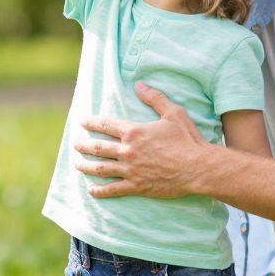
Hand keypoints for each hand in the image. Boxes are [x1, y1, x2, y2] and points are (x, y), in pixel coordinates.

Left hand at [74, 82, 214, 198]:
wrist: (198, 167)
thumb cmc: (187, 139)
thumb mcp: (173, 113)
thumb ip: (154, 98)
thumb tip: (139, 84)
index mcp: (134, 131)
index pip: (106, 125)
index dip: (92, 122)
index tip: (82, 122)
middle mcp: (128, 150)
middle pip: (99, 147)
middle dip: (85, 145)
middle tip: (76, 144)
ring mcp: (131, 169)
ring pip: (101, 168)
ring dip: (87, 166)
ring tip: (78, 164)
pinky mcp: (137, 186)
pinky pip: (113, 189)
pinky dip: (100, 190)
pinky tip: (91, 191)